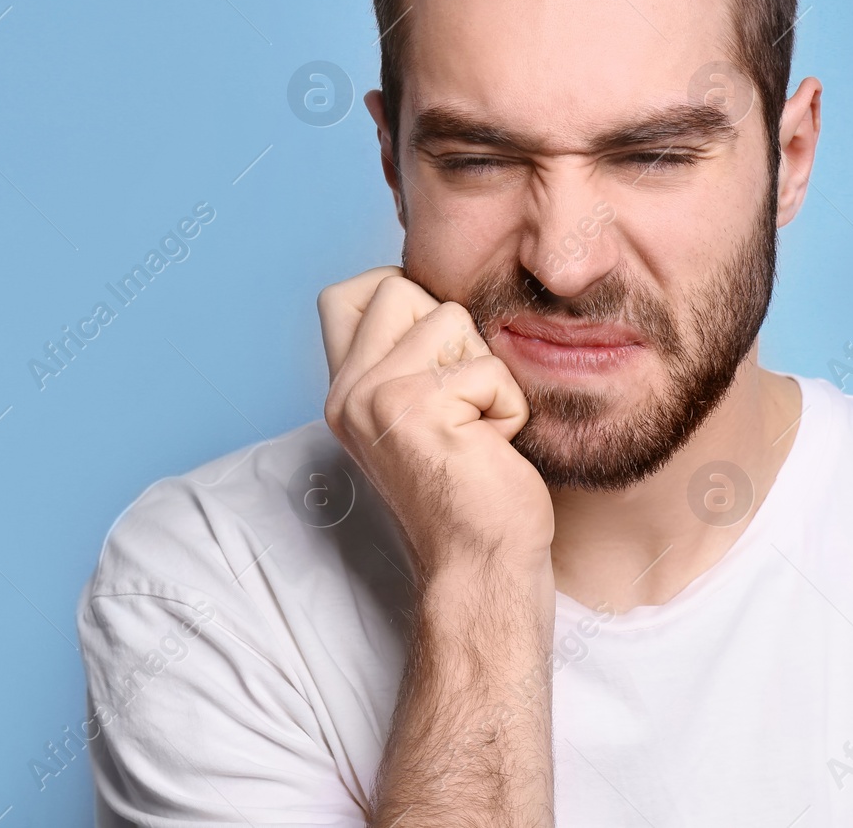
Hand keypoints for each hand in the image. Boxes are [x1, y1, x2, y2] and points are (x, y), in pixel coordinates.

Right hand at [318, 267, 552, 573]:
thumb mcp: (419, 416)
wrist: (481, 565)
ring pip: (451, 318)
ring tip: (477, 426)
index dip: (397, 294)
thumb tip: (433, 295)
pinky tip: (491, 447)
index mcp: (344, 392)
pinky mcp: (416, 409)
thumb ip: (406, 360)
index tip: (435, 348)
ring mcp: (376, 398)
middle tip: (461, 400)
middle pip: (399, 288)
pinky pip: (489, 368)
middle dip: (451, 333)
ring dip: (486, 371)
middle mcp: (349, 392)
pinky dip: (507, 405)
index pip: (344, 294)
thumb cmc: (471, 491)